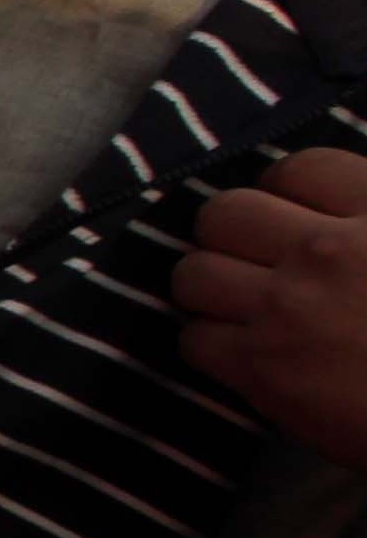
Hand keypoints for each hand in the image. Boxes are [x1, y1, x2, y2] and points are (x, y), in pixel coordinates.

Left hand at [175, 147, 366, 468]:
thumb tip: (340, 216)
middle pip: (228, 213)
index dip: (286, 191)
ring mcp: (291, 307)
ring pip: (196, 274)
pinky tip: (244, 353)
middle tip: (251, 259)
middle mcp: (329, 250)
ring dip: (212, 288)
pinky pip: (196, 340)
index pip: (300, 168)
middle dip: (232, 234)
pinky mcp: (265, 368)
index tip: (291, 214)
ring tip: (238, 304)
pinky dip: (212, 346)